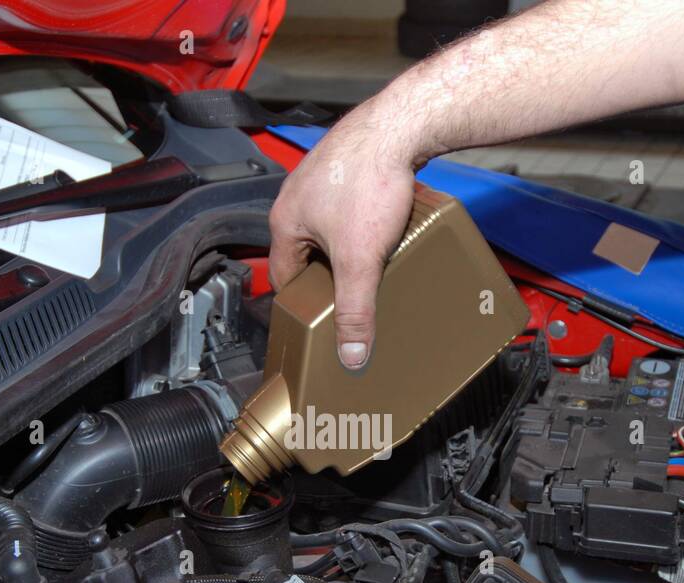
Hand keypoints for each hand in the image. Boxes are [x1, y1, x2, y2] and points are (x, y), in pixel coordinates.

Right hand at [268, 104, 418, 368]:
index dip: (302, 302)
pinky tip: (383, 228)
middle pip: (307, 251)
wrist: (399, 125)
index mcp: (285, 221)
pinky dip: (361, 221)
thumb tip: (350, 355)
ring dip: (345, 246)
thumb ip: (355, 310)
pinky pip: (347, 204)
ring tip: (370, 264)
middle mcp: (295, 196)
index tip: (320, 320)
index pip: (284, 276)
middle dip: (328, 274)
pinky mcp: (346, 164)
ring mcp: (320, 176)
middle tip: (351, 295)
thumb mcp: (360, 259)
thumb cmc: (369, 185)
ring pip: (328, 227)